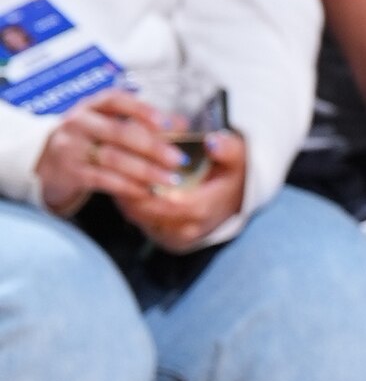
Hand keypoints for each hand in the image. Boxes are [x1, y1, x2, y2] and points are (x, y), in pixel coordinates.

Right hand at [37, 87, 186, 215]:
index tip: (168, 123)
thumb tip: (182, 123)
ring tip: (169, 180)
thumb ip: (143, 122)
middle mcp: (78, 122)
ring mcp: (70, 147)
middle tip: (179, 160)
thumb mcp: (109, 124)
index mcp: (91, 105)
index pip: (115, 100)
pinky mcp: (69, 172)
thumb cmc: (89, 140)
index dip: (141, 110)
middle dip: (153, 147)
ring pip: (112, 158)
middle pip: (118, 133)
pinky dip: (128, 186)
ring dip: (145, 171)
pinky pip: (102, 180)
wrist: (47, 164)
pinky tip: (146, 191)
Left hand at [114, 124, 248, 252]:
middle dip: (128, 188)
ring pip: (139, 217)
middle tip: (113, 164)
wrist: (237, 199)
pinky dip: (130, 203)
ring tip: (115, 171)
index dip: (145, 184)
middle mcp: (187, 229)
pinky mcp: (166, 237)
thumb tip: (213, 142)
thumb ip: (227, 148)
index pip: (166, 200)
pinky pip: (141, 221)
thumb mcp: (237, 156)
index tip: (130, 162)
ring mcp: (176, 236)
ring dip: (125, 195)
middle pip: (146, 210)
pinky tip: (124, 184)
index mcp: (203, 209)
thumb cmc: (232, 173)